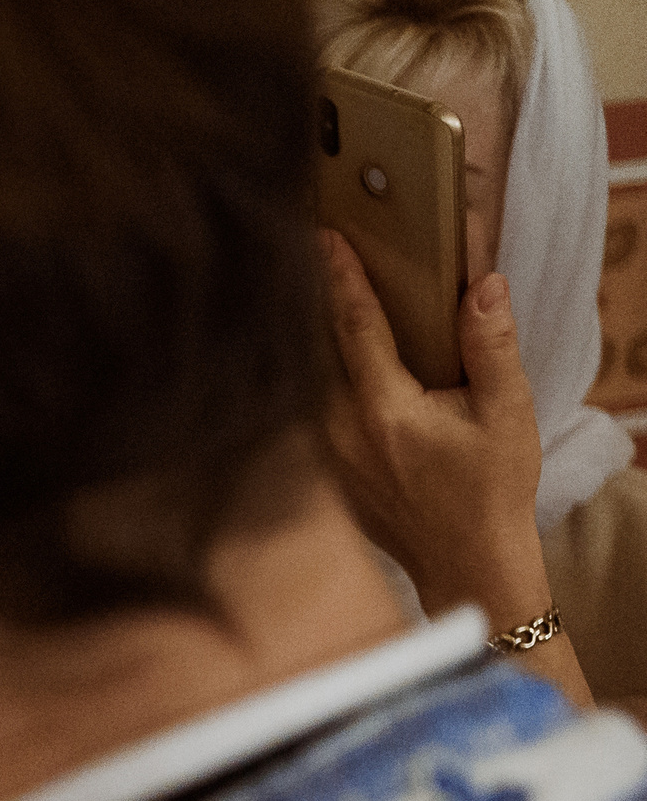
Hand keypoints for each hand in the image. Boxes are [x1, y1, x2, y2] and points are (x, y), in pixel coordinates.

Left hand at [318, 229, 544, 613]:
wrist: (465, 562)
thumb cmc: (490, 491)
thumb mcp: (506, 414)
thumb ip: (491, 348)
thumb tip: (483, 286)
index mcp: (385, 411)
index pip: (356, 328)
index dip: (342, 278)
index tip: (326, 238)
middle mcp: (341, 431)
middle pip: (312, 349)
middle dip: (308, 299)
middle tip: (299, 250)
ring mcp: (324, 454)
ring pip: (301, 382)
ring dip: (300, 339)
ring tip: (294, 292)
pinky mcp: (321, 472)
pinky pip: (301, 414)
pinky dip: (300, 380)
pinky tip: (299, 356)